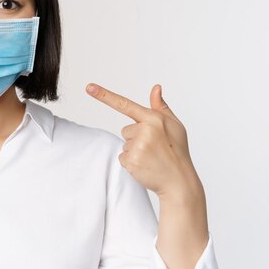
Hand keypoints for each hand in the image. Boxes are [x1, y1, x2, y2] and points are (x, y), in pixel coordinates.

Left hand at [85, 83, 200, 198]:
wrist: (179, 181)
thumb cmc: (177, 150)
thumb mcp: (174, 125)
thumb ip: (161, 106)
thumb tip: (156, 87)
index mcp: (154, 118)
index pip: (125, 104)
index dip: (104, 95)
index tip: (89, 87)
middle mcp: (145, 130)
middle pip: (125, 130)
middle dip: (136, 138)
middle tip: (154, 148)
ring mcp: (138, 146)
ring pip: (125, 144)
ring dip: (135, 151)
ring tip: (152, 157)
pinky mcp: (132, 160)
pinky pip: (122, 157)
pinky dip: (132, 162)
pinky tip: (146, 165)